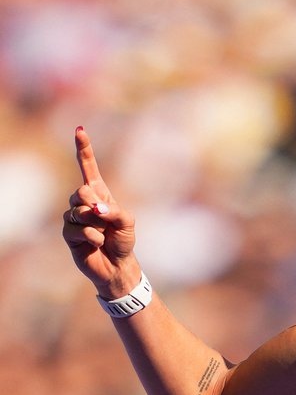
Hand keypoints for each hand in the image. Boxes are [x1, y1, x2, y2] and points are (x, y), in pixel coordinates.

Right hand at [62, 127, 138, 297]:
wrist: (117, 264)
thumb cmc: (124, 240)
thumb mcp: (127, 222)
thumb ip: (114, 211)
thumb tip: (95, 209)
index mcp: (99, 193)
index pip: (88, 167)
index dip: (84, 149)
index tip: (80, 130)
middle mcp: (83, 202)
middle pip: (81, 191)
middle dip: (94, 204)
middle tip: (104, 217)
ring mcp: (74, 217)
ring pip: (78, 212)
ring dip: (96, 225)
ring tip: (103, 234)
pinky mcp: (69, 234)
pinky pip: (77, 230)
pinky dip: (92, 237)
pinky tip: (98, 243)